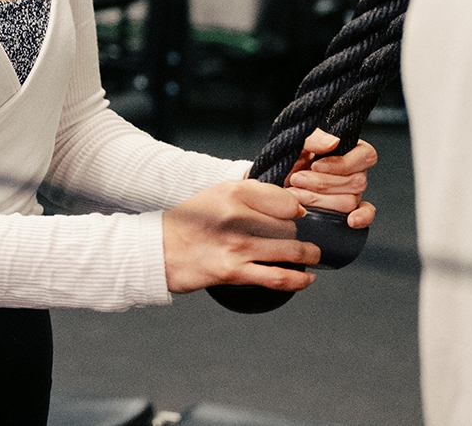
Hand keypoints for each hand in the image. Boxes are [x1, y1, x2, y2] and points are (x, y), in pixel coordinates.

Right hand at [161, 178, 314, 294]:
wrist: (159, 250)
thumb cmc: (188, 223)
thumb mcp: (217, 194)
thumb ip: (252, 194)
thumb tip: (292, 206)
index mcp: (233, 191)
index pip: (286, 200)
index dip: (296, 210)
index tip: (297, 215)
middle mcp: (237, 215)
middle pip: (290, 226)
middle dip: (296, 234)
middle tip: (294, 238)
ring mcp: (237, 245)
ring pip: (291, 251)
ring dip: (308, 255)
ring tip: (312, 256)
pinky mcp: (235, 271)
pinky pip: (278, 277)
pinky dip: (299, 280)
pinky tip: (308, 278)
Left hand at [287, 130, 377, 230]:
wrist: (274, 179)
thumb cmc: (288, 157)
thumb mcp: (297, 142)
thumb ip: (314, 138)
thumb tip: (334, 142)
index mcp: (349, 150)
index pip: (366, 155)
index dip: (343, 163)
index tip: (315, 165)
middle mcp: (355, 171)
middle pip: (357, 182)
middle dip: (322, 183)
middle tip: (297, 179)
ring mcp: (353, 193)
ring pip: (351, 201)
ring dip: (320, 199)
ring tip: (296, 193)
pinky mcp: (346, 211)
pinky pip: (366, 214)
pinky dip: (361, 218)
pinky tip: (350, 221)